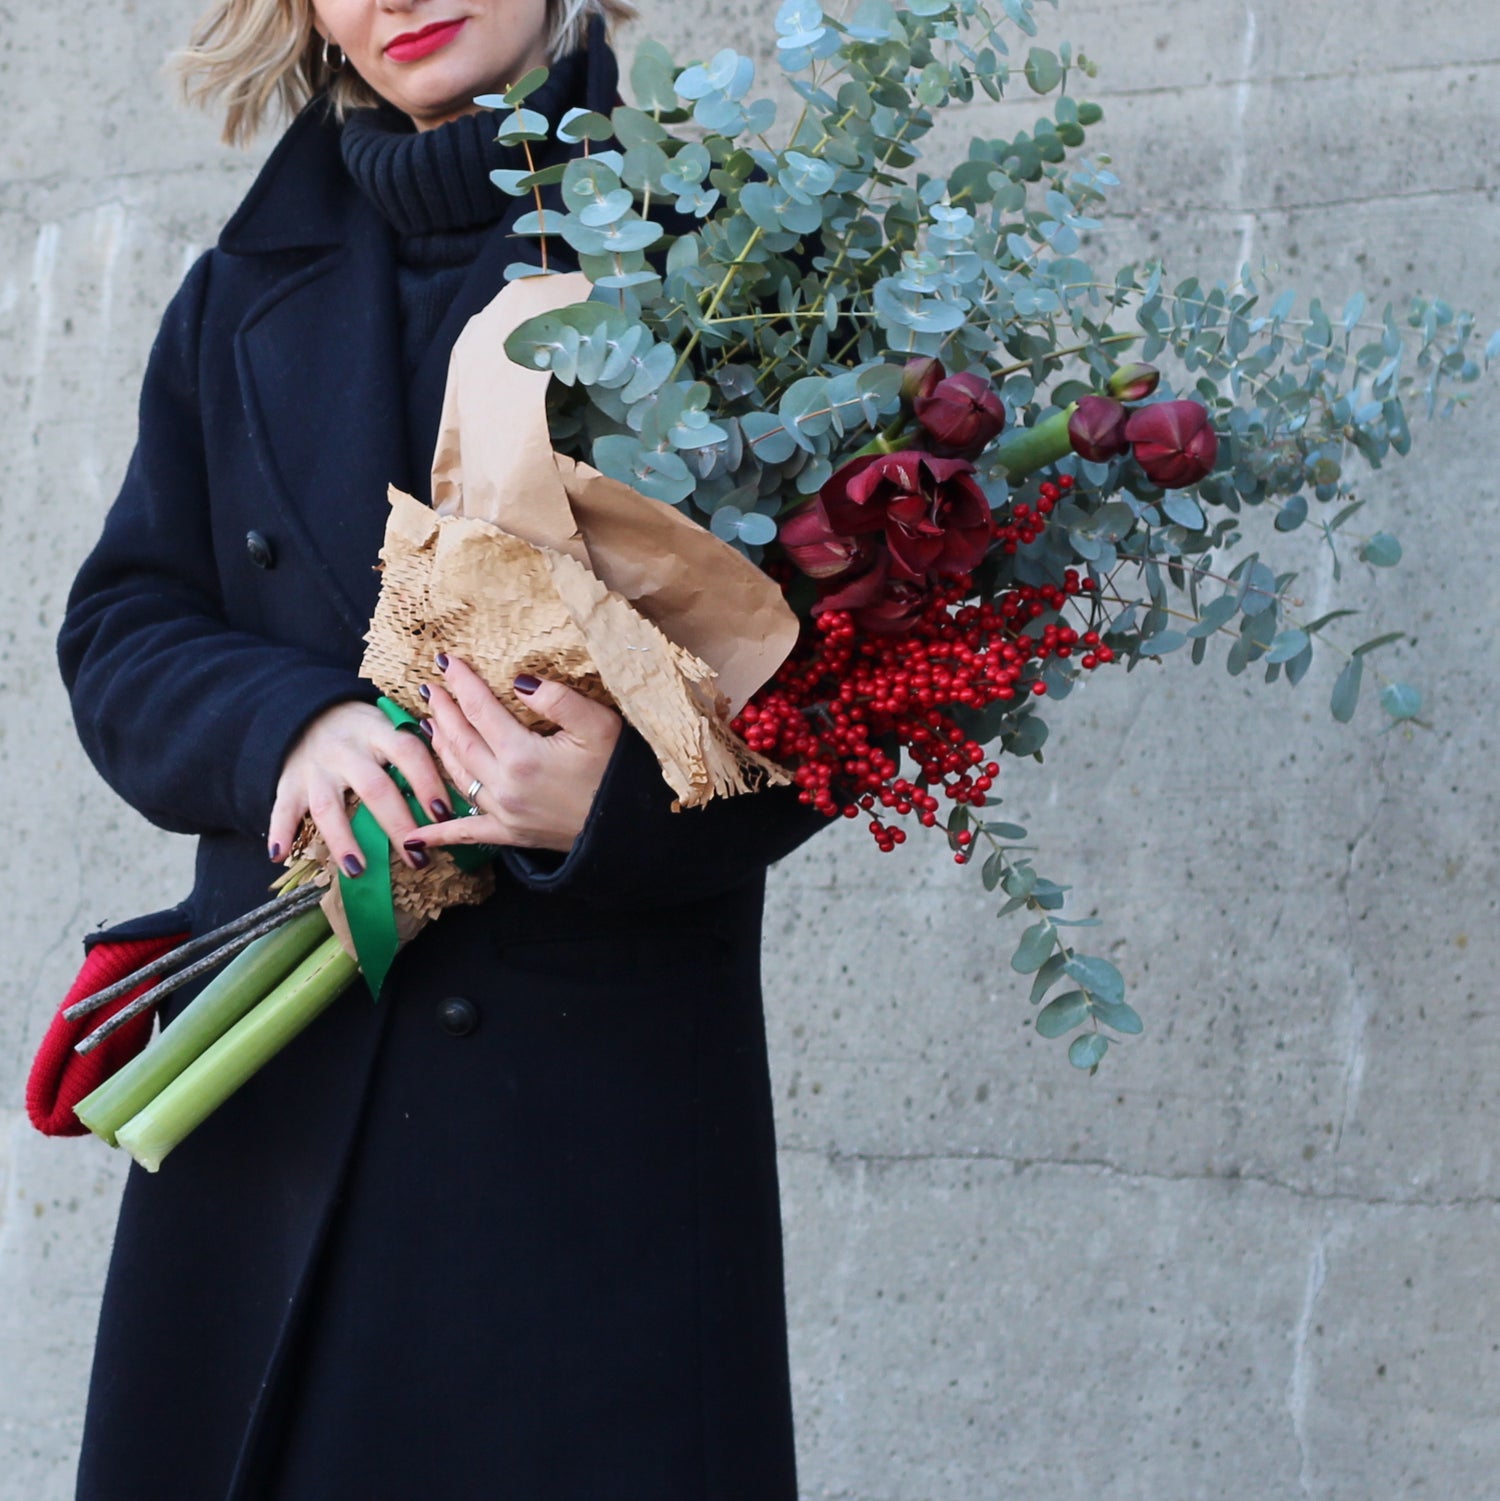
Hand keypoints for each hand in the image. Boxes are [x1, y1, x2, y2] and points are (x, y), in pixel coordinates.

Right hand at [268, 701, 452, 875]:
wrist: (306, 708)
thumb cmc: (363, 731)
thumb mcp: (388, 729)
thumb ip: (415, 755)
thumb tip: (453, 799)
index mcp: (380, 731)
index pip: (409, 754)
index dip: (428, 783)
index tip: (444, 816)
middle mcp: (348, 749)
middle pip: (375, 788)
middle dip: (397, 825)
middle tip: (419, 859)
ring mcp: (317, 767)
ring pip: (329, 805)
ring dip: (344, 840)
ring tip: (359, 871)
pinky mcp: (289, 782)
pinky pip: (282, 807)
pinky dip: (280, 830)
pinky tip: (278, 854)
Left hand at [411, 655, 621, 855]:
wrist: (631, 827)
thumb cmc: (618, 772)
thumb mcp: (599, 725)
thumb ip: (558, 699)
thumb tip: (519, 680)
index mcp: (522, 756)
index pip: (480, 710)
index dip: (462, 683)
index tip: (447, 662)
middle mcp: (504, 785)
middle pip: (461, 740)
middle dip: (444, 711)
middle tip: (431, 688)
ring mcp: (504, 813)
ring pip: (457, 775)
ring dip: (440, 748)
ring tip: (430, 725)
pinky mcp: (510, 833)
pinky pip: (467, 833)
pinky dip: (439, 833)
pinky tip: (412, 837)